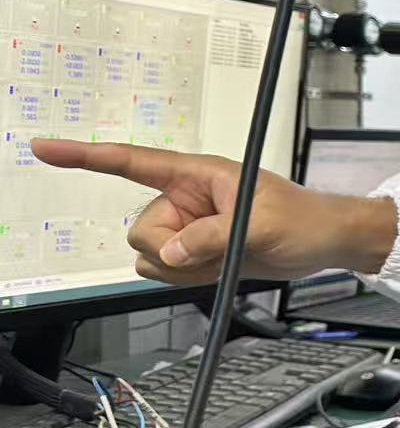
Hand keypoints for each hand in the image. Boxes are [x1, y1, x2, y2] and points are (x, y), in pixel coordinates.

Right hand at [31, 138, 398, 283]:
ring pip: (152, 257)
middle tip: (217, 248)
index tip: (46, 149)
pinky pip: (169, 272)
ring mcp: (188, 227)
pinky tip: (222, 267)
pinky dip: (192, 278)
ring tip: (226, 256)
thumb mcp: (259, 226)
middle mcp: (184, 199)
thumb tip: (171, 252)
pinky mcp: (196, 251)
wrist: (325, 242)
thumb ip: (211, 238)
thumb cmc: (303, 218)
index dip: (87, 157)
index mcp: (196, 175)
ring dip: (185, 268)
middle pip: (140, 232)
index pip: (132, 162)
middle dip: (172, 250)